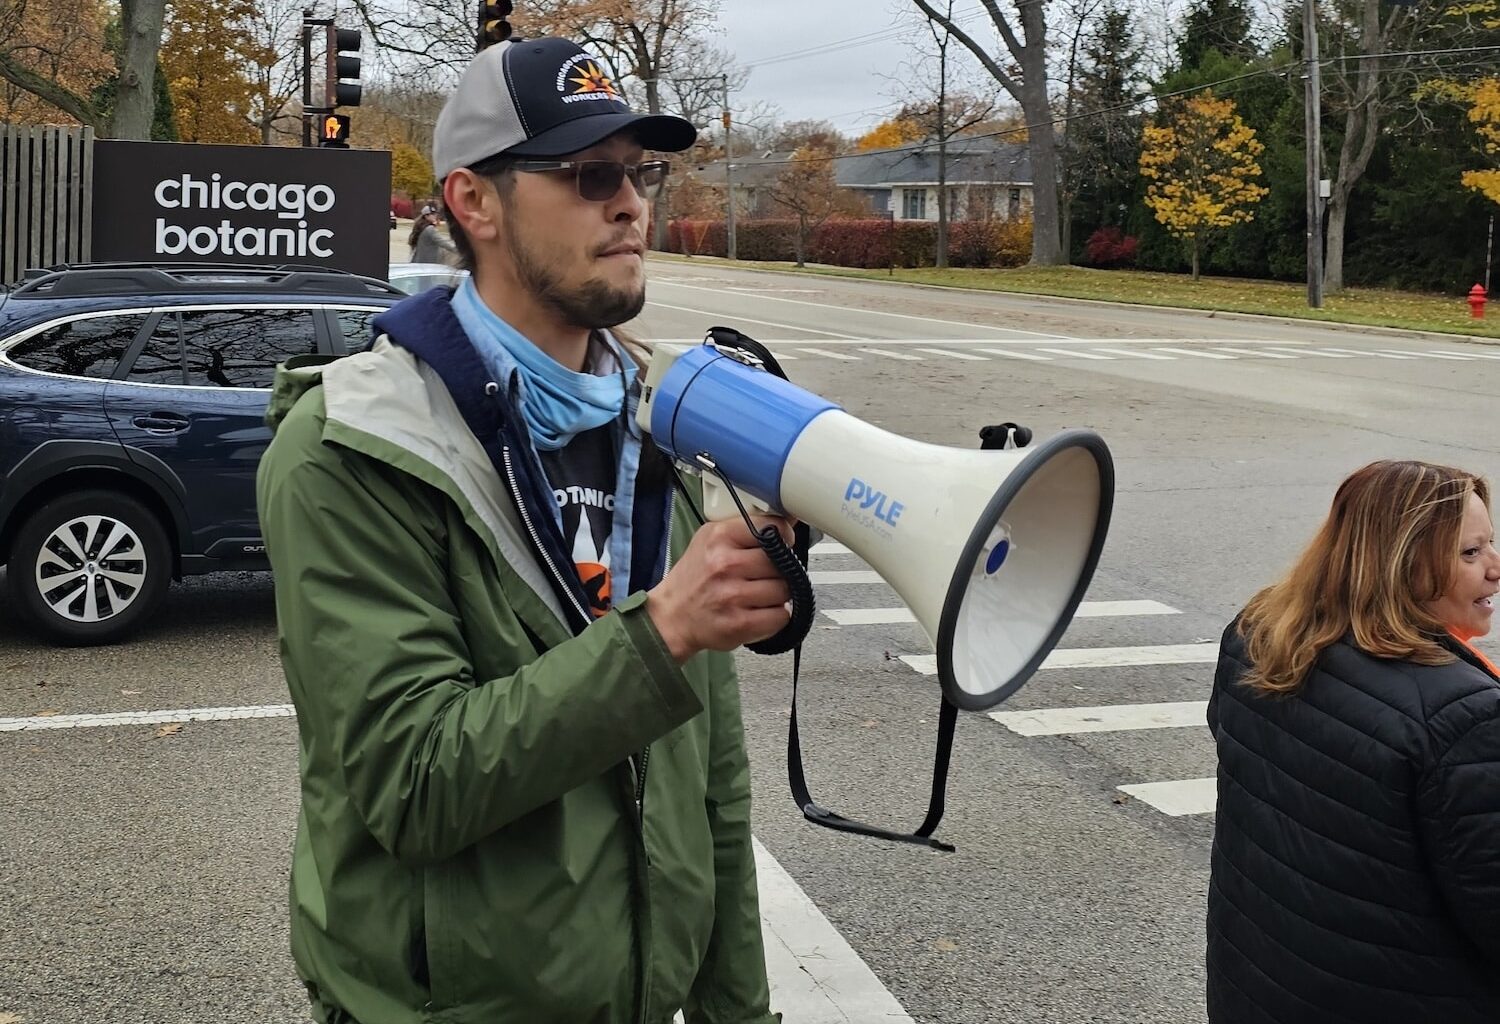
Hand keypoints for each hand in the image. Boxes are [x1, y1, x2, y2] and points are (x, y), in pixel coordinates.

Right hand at [646, 516, 793, 662]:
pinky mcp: (740, 623)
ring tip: (759, 594)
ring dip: (777, 594)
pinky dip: (775, 616)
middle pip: (782, 562)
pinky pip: (780, 616)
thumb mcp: (709, 540)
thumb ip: (744, 529)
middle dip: (779, 570)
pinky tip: (759, 611)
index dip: (784, 537)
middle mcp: (726, 564)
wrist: (671, 616)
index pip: (773, 528)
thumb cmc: (693, 578)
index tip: (783, 543)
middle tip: (764, 575)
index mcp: (720, 537)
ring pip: (784, 590)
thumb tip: (786, 523)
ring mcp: (733, 595)